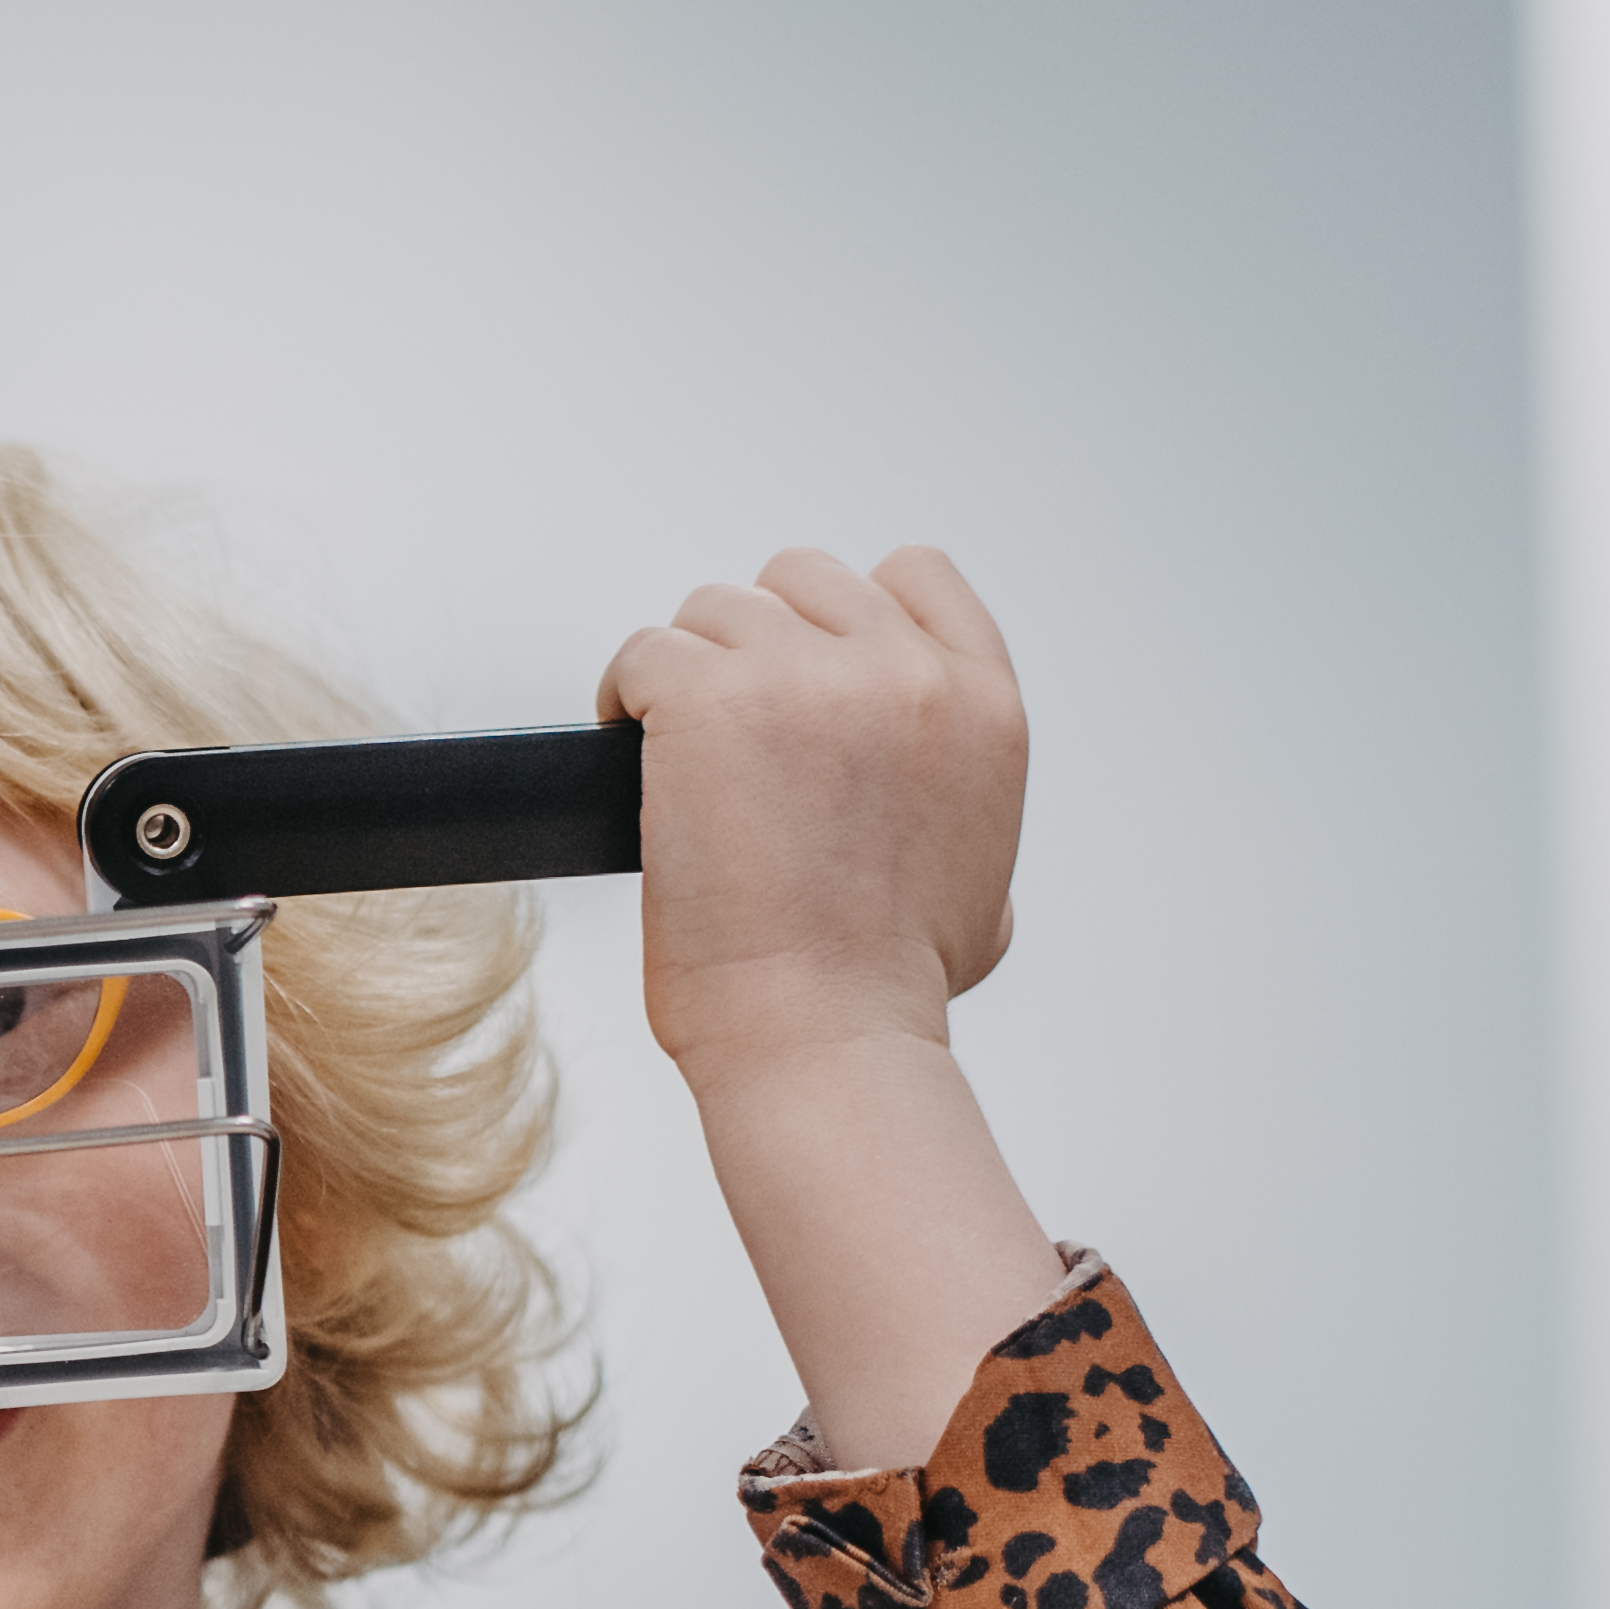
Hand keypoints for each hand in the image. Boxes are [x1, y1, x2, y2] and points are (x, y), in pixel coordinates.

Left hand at [602, 546, 1026, 1102]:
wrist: (824, 1033)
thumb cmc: (884, 988)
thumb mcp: (984, 885)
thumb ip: (963, 806)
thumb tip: (924, 805)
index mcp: (983, 704)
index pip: (914, 575)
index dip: (842, 614)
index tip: (802, 674)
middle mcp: (906, 672)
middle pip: (799, 582)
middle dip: (754, 645)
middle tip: (724, 730)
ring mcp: (807, 677)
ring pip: (713, 613)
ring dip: (685, 675)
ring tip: (671, 752)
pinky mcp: (710, 700)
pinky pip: (644, 654)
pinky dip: (625, 696)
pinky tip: (628, 752)